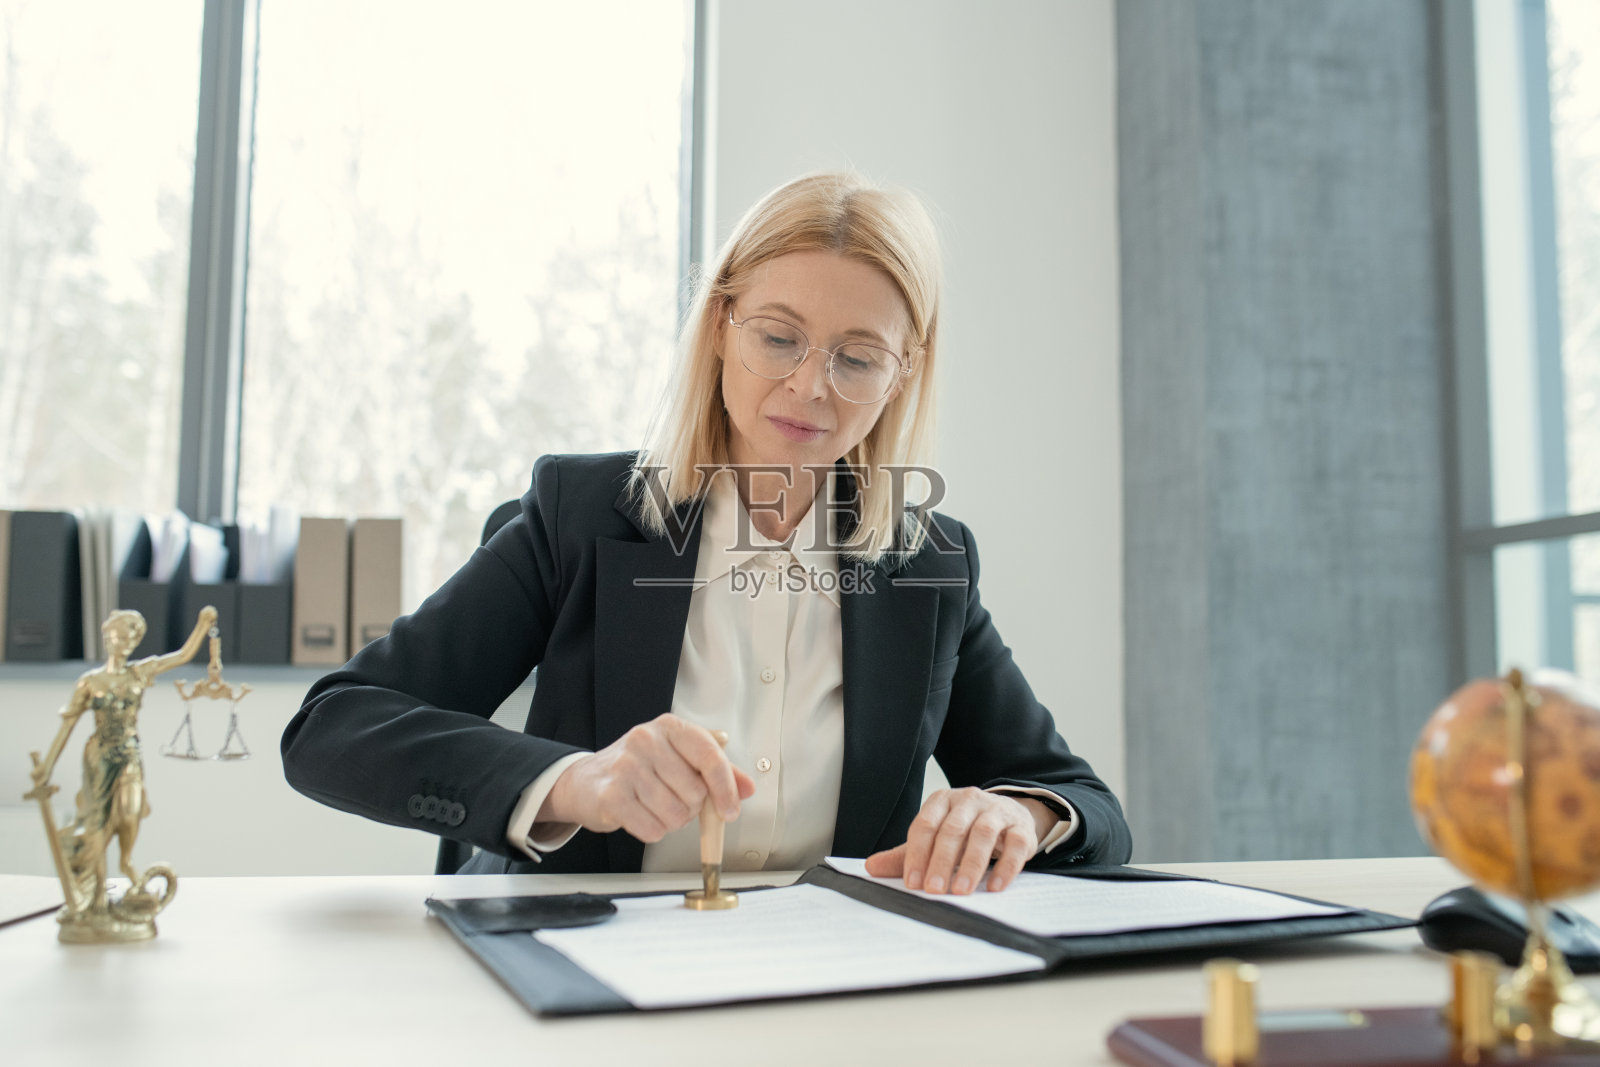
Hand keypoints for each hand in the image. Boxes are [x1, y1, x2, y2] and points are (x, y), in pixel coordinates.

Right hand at [539, 714, 755, 842]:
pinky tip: (639, 815)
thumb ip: (715, 771)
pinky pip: (652, 829)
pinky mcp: (611, 795)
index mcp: (669, 727)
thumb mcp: (678, 759)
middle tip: (672, 800)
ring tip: (653, 806)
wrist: (585, 781)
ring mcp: (626, 766)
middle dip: (690, 808)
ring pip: (675, 815)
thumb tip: (747, 788)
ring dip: (670, 821)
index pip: (710, 757)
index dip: (726, 788)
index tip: (730, 810)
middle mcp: (646, 740)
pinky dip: (652, 831)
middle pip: (695, 793)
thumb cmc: (637, 769)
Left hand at [864, 788, 1051, 893]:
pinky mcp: (1021, 827)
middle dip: (941, 861)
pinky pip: (1015, 845)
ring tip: (961, 890)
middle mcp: (969, 800)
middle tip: (934, 890)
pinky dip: (1005, 867)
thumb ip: (906, 854)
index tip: (912, 883)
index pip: (924, 825)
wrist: (1010, 816)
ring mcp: (996, 811)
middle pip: (952, 829)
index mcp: (942, 801)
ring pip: (983, 833)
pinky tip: (995, 886)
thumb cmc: (965, 831)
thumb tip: (871, 868)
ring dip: (971, 864)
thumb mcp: (935, 839)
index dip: (916, 854)